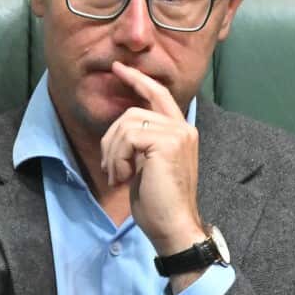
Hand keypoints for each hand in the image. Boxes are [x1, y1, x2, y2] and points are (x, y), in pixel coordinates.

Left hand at [100, 62, 206, 255]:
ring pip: (126, 124)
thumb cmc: (157, 202)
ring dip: (113, 152)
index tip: (118, 68)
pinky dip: (117, 158)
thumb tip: (120, 128)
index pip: (158, 94)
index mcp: (180, 131)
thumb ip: (141, 141)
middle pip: (132, 111)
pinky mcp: (167, 143)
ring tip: (117, 176)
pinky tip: (123, 177)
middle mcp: (183, 128)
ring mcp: (177, 134)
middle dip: (111, 138)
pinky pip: (127, 137)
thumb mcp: (146, 164)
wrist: (173, 226)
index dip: (137, 79)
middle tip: (111, 168)